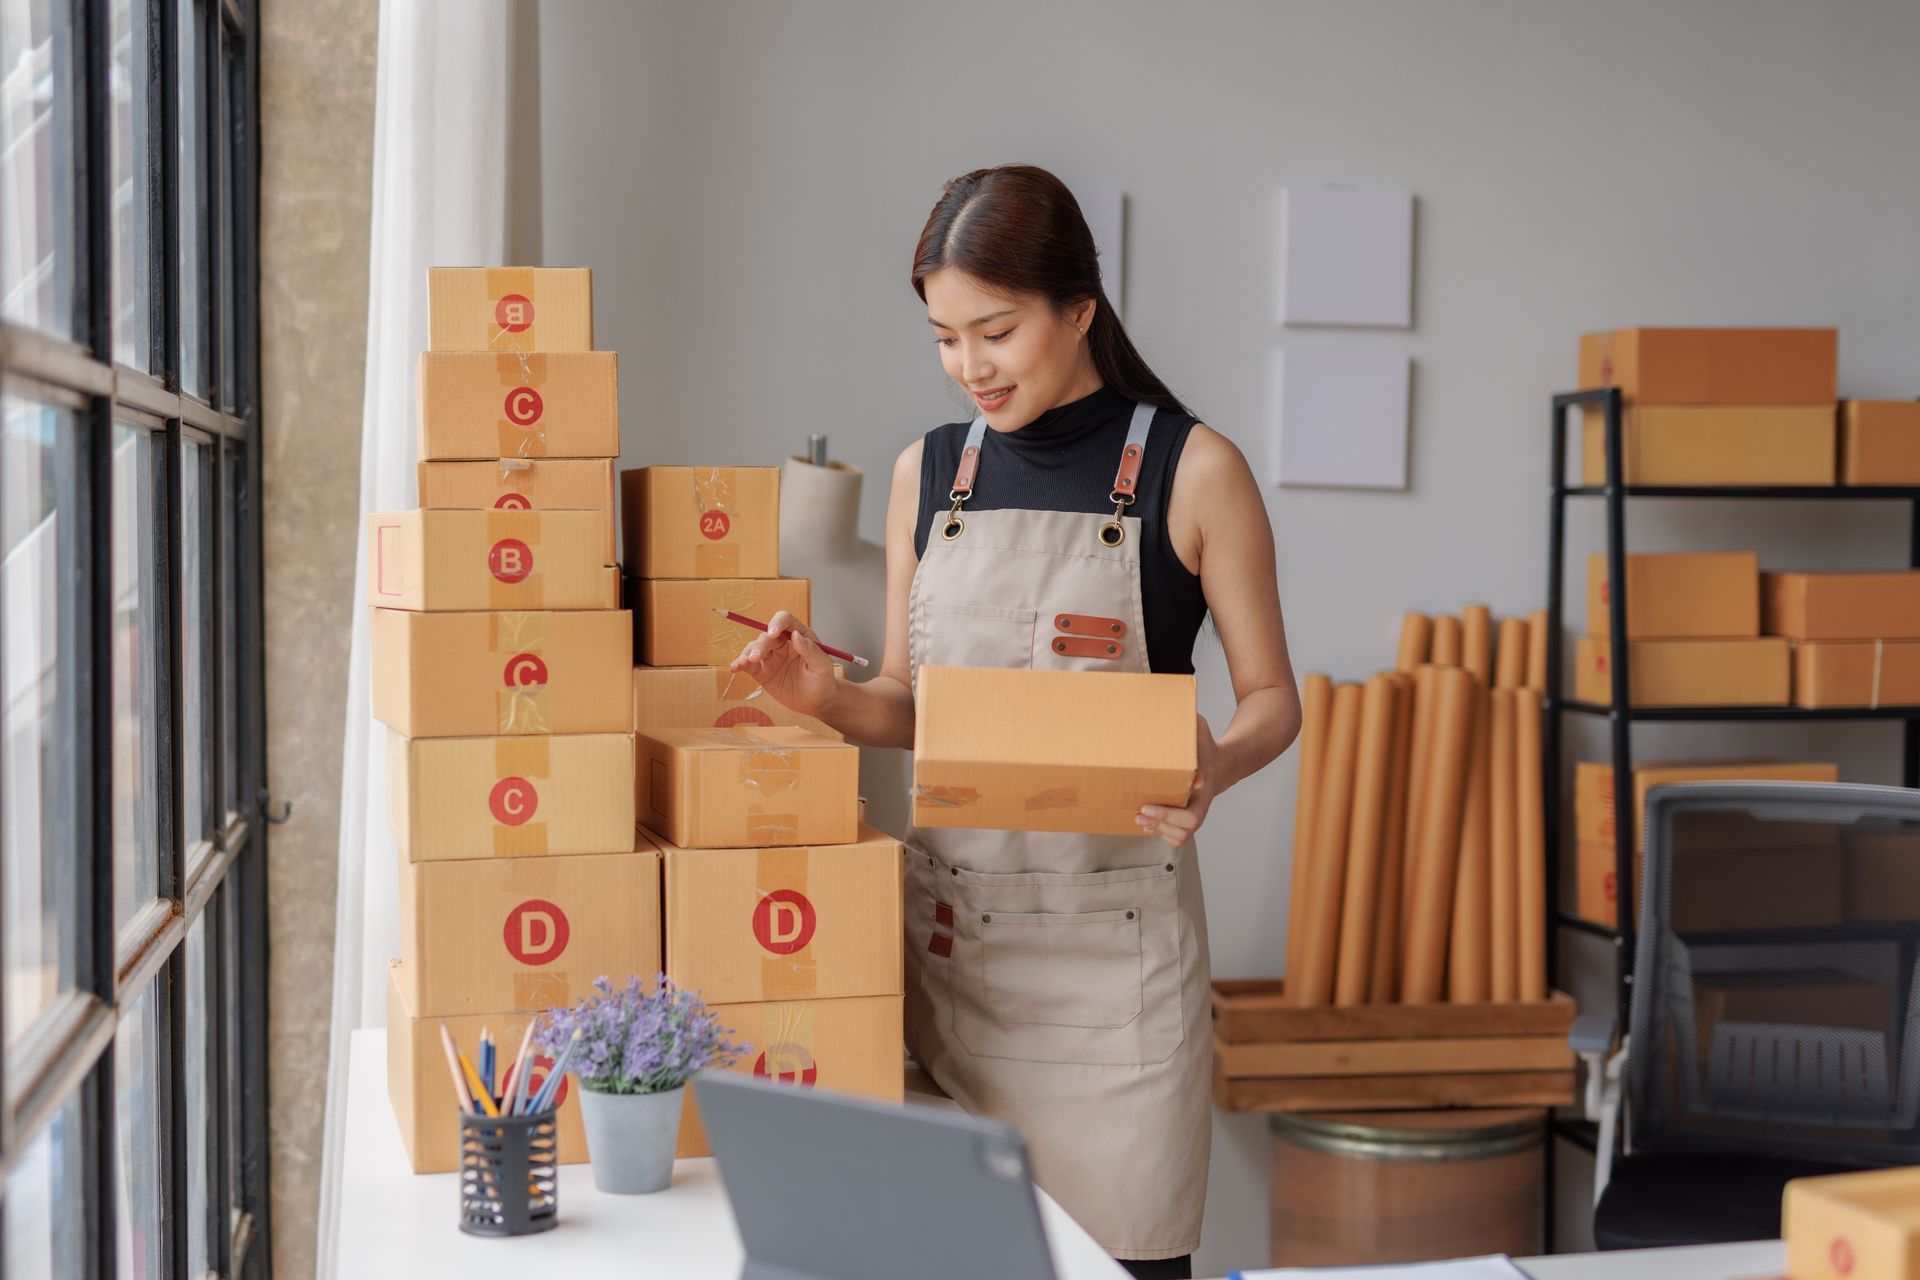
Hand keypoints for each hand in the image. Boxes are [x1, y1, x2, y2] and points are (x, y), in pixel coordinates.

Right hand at [727, 610, 840, 717]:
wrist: (817, 702)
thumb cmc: (823, 681)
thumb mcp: (823, 666)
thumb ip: (811, 650)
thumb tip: (795, 635)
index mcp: (799, 636)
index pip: (785, 621)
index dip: (777, 623)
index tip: (772, 632)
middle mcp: (783, 643)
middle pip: (767, 636)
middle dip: (760, 646)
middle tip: (755, 658)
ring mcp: (771, 656)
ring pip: (755, 648)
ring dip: (747, 654)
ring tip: (743, 663)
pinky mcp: (762, 671)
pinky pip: (748, 664)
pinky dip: (739, 664)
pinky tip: (734, 668)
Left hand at [1136, 714, 1221, 846]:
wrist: (1220, 766)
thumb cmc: (1204, 746)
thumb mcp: (1200, 727)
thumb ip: (1188, 720)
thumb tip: (1171, 702)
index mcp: (1206, 775)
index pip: (1202, 788)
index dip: (1191, 790)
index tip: (1182, 789)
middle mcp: (1203, 798)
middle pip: (1192, 821)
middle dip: (1167, 818)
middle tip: (1144, 809)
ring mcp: (1197, 812)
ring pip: (1183, 833)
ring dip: (1160, 828)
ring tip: (1139, 818)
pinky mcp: (1189, 821)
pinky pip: (1177, 837)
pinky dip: (1161, 834)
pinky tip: (1147, 823)